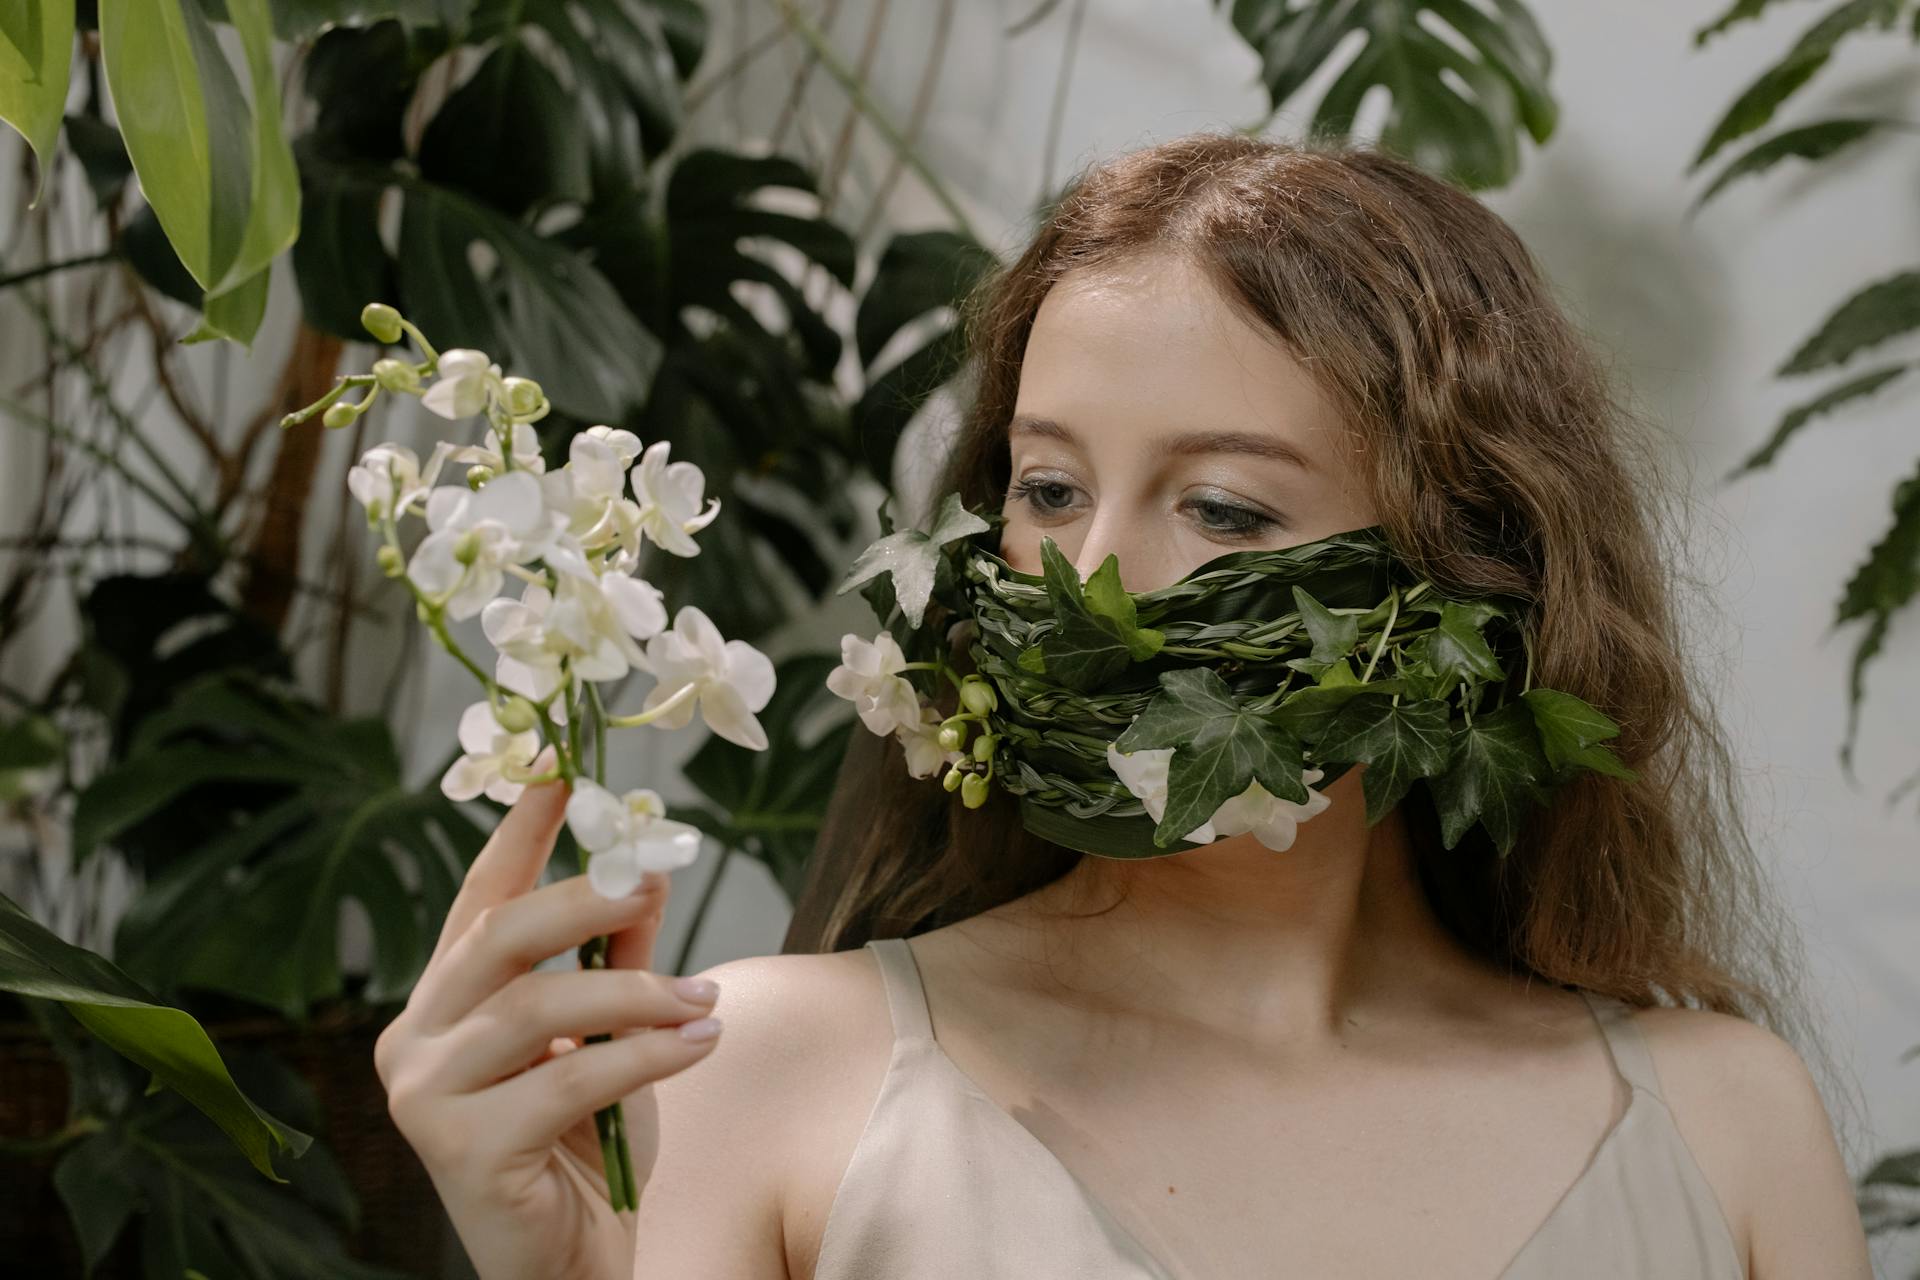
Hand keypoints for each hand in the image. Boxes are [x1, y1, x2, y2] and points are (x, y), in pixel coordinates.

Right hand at [373, 761, 723, 1279]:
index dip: (520, 833)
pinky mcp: (460, 1151)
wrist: (576, 1264)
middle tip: (654, 876)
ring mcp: (426, 1096)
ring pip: (537, 1009)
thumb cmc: (587, 1148)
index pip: (477, 899)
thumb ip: (617, 962)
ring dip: (635, 994)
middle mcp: (415, 1038)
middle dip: (583, 898)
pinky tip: (699, 1042)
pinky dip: (646, 1056)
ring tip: (704, 998)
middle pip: (497, 938)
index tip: (562, 770)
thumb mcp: (611, 1038)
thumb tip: (648, 872)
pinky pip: (569, 1080)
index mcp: (444, 1003)